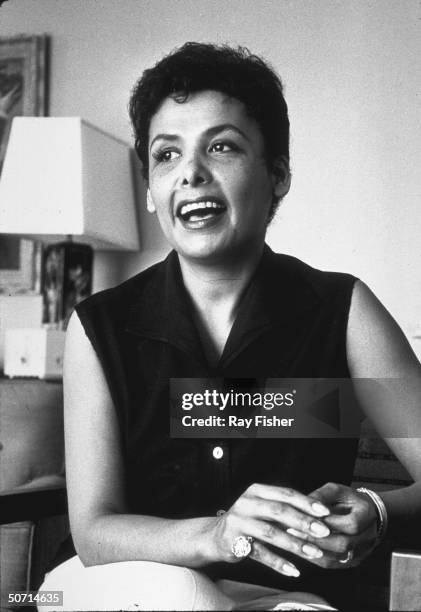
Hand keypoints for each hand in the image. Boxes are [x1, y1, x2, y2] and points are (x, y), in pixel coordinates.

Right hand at [210, 483, 331, 577]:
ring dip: (295, 544)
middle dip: (304, 521)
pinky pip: (261, 553)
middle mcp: (247, 503)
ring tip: (314, 553)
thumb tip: (320, 516)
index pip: (285, 493)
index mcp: (257, 490)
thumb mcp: (264, 508)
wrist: (216, 536)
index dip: (306, 502)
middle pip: (279, 511)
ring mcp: (239, 521)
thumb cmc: (249, 521)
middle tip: (324, 532)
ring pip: (271, 533)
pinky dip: (279, 563)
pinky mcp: (235, 541)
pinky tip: (294, 570)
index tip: (326, 512)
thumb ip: (285, 509)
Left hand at [287, 482, 378, 568]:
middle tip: (293, 532)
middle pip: (344, 544)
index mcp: (367, 514)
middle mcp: (369, 536)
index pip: (350, 524)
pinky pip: (334, 564)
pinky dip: (317, 558)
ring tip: (295, 541)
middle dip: (317, 539)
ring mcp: (363, 552)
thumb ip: (321, 496)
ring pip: (337, 558)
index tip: (304, 518)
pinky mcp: (354, 561)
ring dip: (314, 551)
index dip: (328, 523)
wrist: (365, 513)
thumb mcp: (336, 490)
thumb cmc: (348, 499)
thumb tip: (303, 503)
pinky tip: (303, 550)